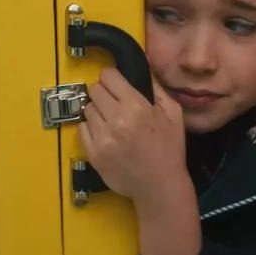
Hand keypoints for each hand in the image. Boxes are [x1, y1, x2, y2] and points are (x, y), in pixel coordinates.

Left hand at [79, 68, 187, 209]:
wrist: (160, 186)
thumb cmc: (169, 149)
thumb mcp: (173, 114)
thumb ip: (157, 88)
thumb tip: (143, 68)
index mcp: (136, 107)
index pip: (108, 76)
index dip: (112, 78)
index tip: (117, 85)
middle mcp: (116, 120)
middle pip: (94, 90)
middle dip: (104, 93)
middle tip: (114, 103)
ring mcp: (102, 138)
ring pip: (87, 109)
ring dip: (97, 111)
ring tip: (111, 121)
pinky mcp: (93, 153)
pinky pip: (81, 129)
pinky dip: (90, 128)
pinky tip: (104, 134)